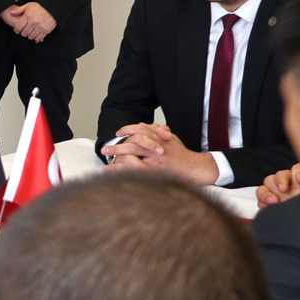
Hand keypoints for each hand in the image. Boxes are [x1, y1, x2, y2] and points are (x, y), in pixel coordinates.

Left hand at [0, 1, 55, 41]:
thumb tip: (11, 13)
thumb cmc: (40, 8)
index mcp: (28, 16)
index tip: (17, 30)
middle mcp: (34, 22)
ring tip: (30, 31)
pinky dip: (36, 38)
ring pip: (30, 37)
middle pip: (24, 33)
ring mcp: (40, 27)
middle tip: (25, 30)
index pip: (18, 27)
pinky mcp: (45, 30)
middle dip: (23, 33)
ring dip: (29, 35)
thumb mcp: (29, 5)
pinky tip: (36, 34)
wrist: (52, 10)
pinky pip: (37, 38)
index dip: (16, 30)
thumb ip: (19, 10)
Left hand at [102, 123, 221, 185]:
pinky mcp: (155, 173)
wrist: (195, 168)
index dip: (127, 130)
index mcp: (160, 138)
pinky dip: (123, 171)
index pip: (141, 130)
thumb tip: (144, 125)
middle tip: (105, 150)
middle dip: (117, 146)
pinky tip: (113, 173)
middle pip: (133, 143)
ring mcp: (156, 161)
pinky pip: (136, 171)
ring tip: (106, 163)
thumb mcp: (171, 139)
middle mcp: (157, 148)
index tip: (118, 133)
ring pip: (133, 155)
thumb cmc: (182, 155)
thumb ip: (158, 132)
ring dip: (117, 158)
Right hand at [256, 163, 299, 206]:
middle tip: (283, 190)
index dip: (297, 173)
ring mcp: (278, 195)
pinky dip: (262, 204)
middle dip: (279, 181)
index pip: (298, 169)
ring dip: (267, 193)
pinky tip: (269, 208)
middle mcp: (289, 185)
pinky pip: (260, 201)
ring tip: (273, 202)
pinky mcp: (270, 206)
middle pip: (278, 176)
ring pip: (266, 186)